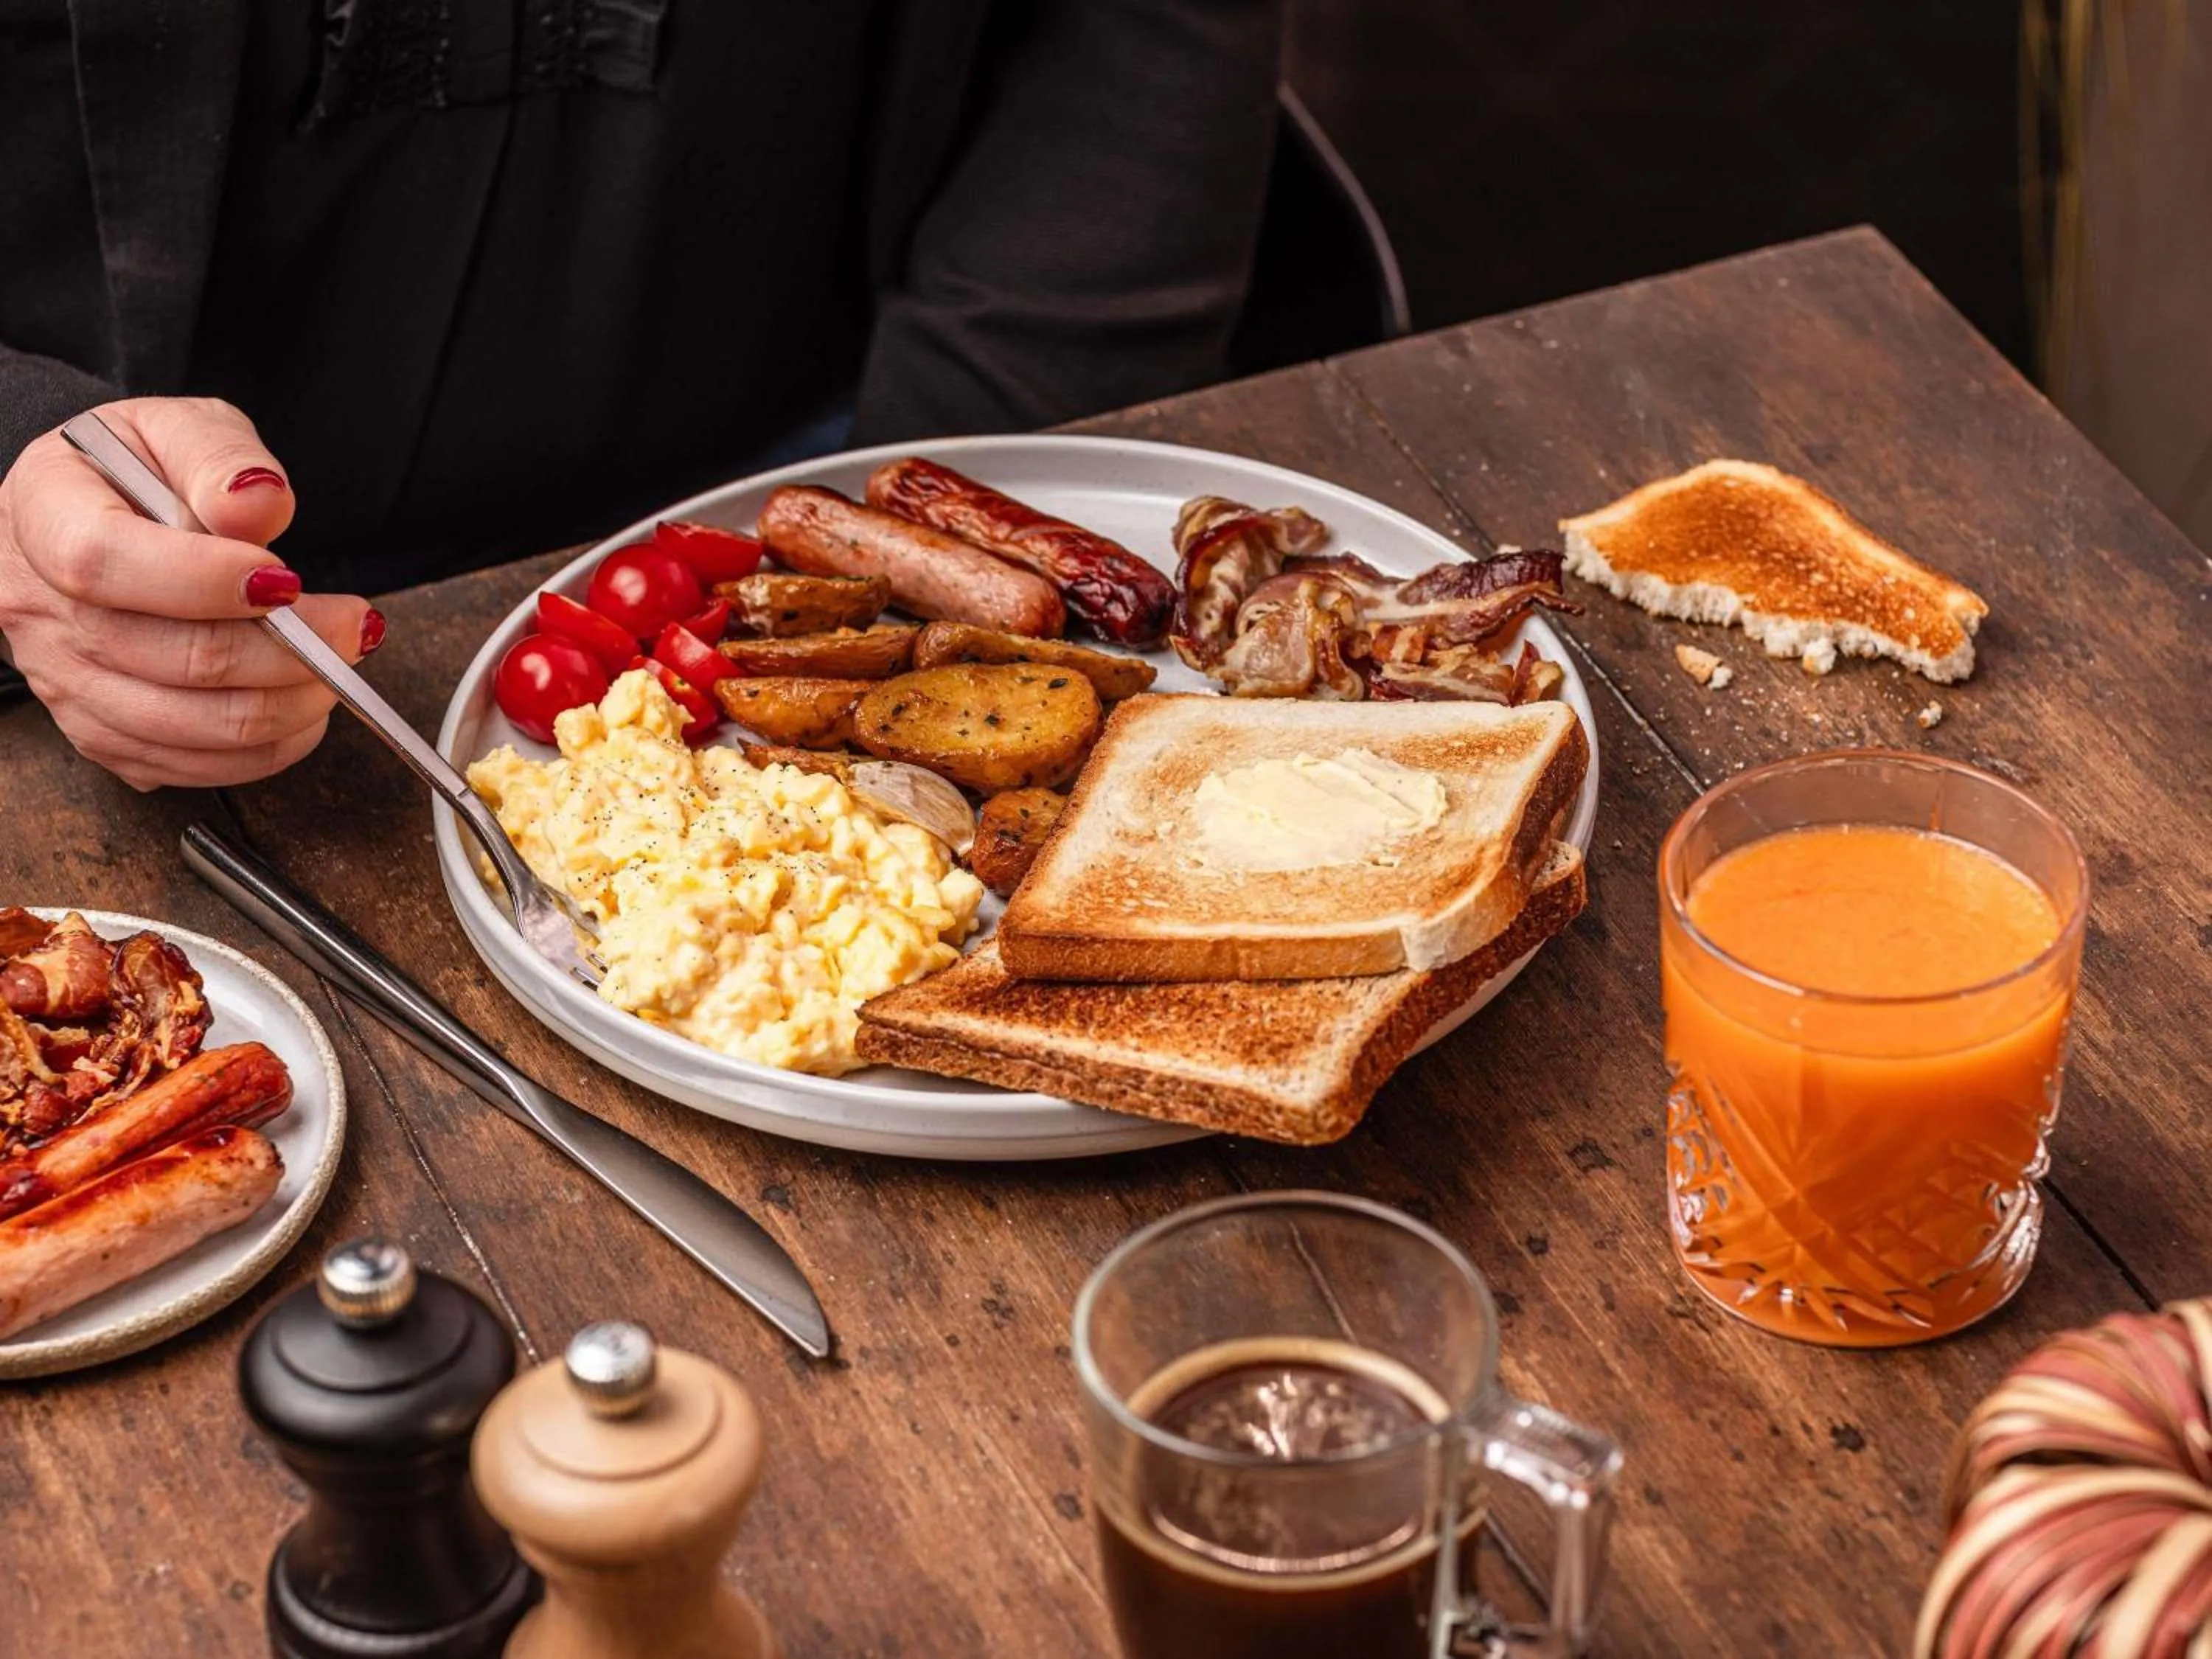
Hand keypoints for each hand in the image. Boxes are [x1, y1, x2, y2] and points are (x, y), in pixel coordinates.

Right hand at [0, 397, 379, 789]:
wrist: (93, 517)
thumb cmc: (136, 472)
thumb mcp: (177, 430)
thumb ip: (219, 458)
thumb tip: (258, 502)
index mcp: (41, 515)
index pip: (105, 564)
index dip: (204, 580)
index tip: (286, 577)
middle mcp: (40, 610)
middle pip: (173, 658)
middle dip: (289, 650)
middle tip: (354, 626)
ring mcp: (66, 683)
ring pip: (193, 726)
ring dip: (290, 704)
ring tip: (337, 664)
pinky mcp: (104, 735)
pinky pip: (193, 768)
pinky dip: (268, 748)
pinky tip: (303, 705)